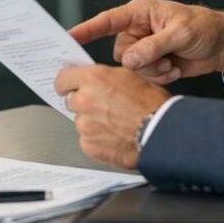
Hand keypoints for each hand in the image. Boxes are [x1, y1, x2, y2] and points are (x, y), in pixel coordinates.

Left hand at [54, 65, 169, 168]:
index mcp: (93, 79)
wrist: (161, 132)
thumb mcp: (129, 77)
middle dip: (84, 103)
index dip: (67, 83)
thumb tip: (93, 81)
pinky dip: (97, 139)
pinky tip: (115, 136)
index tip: (69, 86)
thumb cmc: (152, 104)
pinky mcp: (88, 145)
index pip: (62, 79)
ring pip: (81, 121)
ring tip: (115, 124)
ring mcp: (84, 125)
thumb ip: (104, 78)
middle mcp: (84, 101)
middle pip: (72, 101)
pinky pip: (87, 140)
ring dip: (92, 122)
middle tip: (104, 107)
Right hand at [68, 0, 223, 82]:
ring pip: (130, 68)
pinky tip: (175, 69)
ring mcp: (144, 48)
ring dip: (152, 71)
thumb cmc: (204, 28)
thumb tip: (130, 61)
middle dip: (139, 62)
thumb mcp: (180, 34)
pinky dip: (159, 77)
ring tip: (172, 64)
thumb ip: (153, 46)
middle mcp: (138, 29)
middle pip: (120, 52)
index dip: (87, 30)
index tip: (68, 38)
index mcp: (140, 13)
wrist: (222, 46)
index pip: (107, 21)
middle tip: (163, 61)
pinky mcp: (152, 63)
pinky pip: (142, 76)